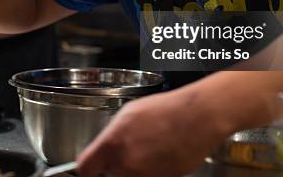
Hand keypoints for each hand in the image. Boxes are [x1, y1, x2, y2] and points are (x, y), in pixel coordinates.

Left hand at [77, 86, 231, 176]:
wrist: (197, 119)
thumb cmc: (166, 111)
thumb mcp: (128, 113)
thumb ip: (112, 134)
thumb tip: (104, 146)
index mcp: (112, 143)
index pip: (85, 168)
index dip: (86, 169)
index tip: (89, 168)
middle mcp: (126, 163)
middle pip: (110, 174)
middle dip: (115, 165)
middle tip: (129, 149)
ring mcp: (144, 175)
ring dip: (134, 168)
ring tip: (148, 149)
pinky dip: (151, 170)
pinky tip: (159, 154)